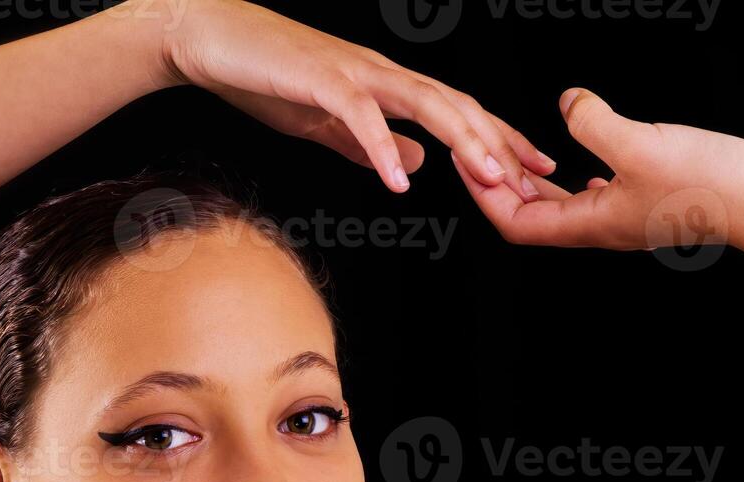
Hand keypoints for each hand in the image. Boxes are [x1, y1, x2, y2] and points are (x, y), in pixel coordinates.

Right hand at [153, 0, 553, 198]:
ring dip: (461, 141)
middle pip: (454, 106)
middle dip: (498, 142)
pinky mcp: (320, 80)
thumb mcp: (325, 121)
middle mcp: (380, 73)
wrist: (210, 38)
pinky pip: (360, 115)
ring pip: (423, 103)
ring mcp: (353, 73)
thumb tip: (416, 164)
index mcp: (385, 84)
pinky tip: (400, 180)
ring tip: (490, 177)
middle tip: (533, 178)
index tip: (533, 171)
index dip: (497, 139)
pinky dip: (383, 147)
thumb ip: (369, 145)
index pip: (455, 112)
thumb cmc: (263, 77)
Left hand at [453, 87, 743, 253]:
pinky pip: (602, 192)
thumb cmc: (711, 182)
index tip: (463, 159)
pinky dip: (582, 177)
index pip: (514, 221)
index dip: (481, 194)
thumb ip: (594, 121)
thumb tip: (568, 101)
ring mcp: (629, 214)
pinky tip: (588, 160)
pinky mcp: (655, 198)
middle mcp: (604, 225)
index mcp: (590, 223)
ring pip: (568, 203)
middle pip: (534, 215)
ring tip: (521, 153)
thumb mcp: (639, 143)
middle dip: (502, 185)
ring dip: (539, 181)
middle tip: (479, 153)